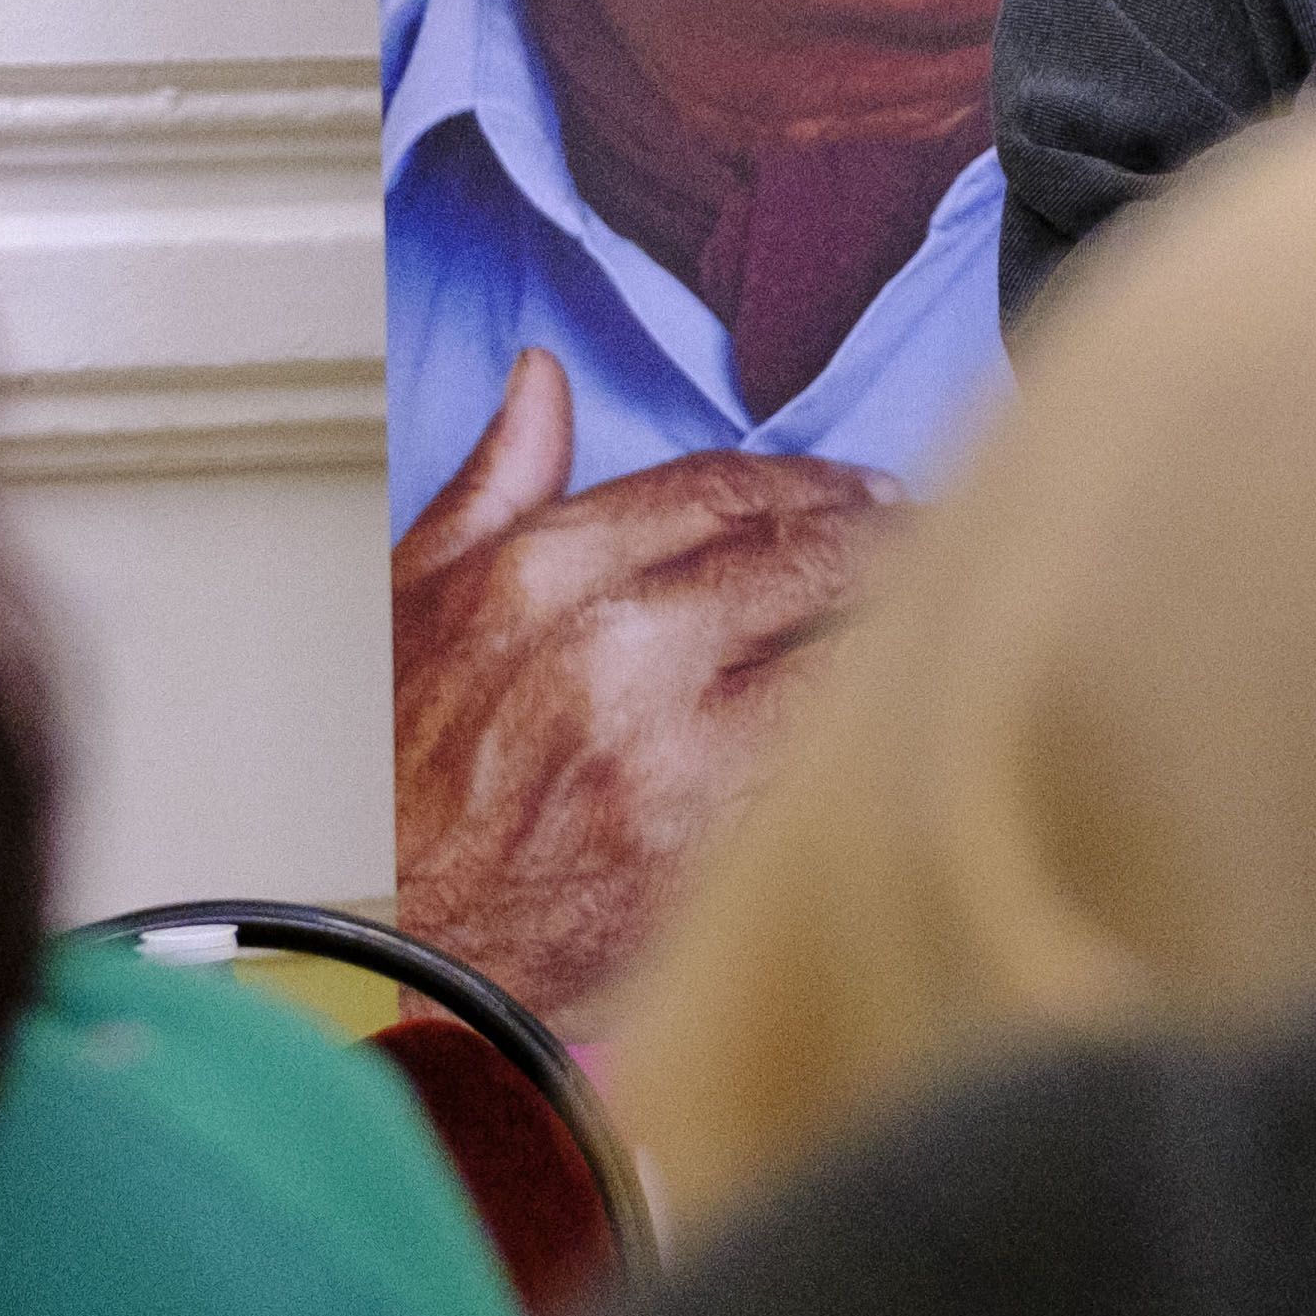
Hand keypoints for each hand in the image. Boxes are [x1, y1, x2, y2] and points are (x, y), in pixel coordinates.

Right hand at [389, 347, 889, 1017]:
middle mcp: (610, 646)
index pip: (720, 490)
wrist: (382, 936)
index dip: (810, 482)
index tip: (860, 487)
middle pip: (801, 556)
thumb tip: (542, 380)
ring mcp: (667, 746)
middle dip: (880, 538)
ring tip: (932, 611)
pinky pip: (830, 751)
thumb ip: (495, 485)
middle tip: (924, 536)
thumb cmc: (396, 771)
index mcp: (537, 574)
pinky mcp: (710, 837)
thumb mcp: (415, 603)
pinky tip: (895, 706)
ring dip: (894, 622)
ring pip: (836, 647)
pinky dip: (871, 720)